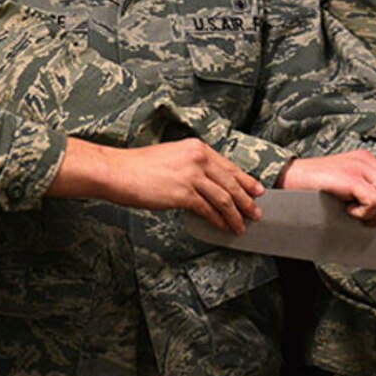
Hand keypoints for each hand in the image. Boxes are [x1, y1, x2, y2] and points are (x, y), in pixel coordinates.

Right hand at [53, 137, 262, 233]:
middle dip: (247, 200)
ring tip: (241, 226)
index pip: (229, 166)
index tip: (257, 190)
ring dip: (235, 215)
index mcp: (197, 148)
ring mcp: (192, 176)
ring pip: (224, 198)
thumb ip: (192, 166)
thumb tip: (207, 183)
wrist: (117, 171)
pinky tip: (223, 227)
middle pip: (231, 182)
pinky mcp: (183, 194)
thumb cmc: (138, 167)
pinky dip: (218, 220)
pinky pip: (208, 210)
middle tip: (256, 212)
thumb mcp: (172, 156)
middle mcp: (198, 159)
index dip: (246, 180)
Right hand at [281, 151, 375, 229]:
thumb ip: (366, 192)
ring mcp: (358, 167)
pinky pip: (374, 199)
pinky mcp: (349, 178)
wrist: (288, 178)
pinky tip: (350, 212)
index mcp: (368, 162)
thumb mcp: (346, 187)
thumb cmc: (313, 187)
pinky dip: (366, 212)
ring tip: (360, 216)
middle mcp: (366, 161)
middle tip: (374, 223)